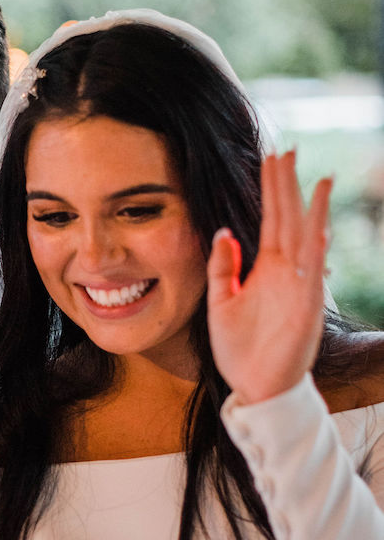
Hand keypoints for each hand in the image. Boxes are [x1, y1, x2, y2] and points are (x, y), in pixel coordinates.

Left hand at [207, 150, 331, 404]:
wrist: (254, 388)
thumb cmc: (239, 349)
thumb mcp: (220, 303)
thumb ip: (222, 269)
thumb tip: (223, 232)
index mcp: (264, 268)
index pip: (269, 219)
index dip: (270, 189)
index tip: (271, 158)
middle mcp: (285, 271)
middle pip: (287, 219)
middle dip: (287, 186)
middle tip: (288, 150)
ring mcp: (298, 286)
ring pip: (306, 238)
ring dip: (310, 208)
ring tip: (316, 176)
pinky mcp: (305, 307)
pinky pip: (312, 272)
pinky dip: (316, 248)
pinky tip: (318, 223)